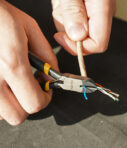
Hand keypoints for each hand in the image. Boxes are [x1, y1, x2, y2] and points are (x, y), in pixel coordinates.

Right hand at [0, 0, 57, 124]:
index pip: (34, 103)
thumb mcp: (29, 29)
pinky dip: (0, 99)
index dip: (45, 99)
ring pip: (2, 114)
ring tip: (13, 84)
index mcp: (12, 62)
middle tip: (30, 89)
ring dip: (12, 102)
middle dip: (29, 103)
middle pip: (17, 116)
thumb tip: (52, 74)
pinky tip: (1, 83)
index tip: (46, 90)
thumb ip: (46, 55)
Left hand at [52, 0, 115, 54]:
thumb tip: (77, 36)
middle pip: (84, 40)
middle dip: (67, 30)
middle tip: (62, 9)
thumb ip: (74, 12)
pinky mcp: (87, 13)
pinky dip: (64, 16)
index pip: (97, 44)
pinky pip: (73, 24)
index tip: (61, 37)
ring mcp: (95, 14)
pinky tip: (65, 4)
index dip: (78, 47)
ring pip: (75, 33)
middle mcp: (102, 15)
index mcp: (103, 9)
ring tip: (64, 3)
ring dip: (64, 21)